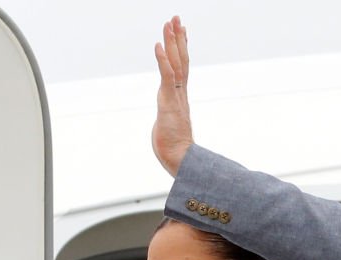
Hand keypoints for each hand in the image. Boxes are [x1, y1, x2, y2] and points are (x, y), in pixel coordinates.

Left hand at [153, 16, 193, 176]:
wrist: (181, 161)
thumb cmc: (175, 151)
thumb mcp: (168, 130)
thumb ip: (169, 124)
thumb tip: (169, 132)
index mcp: (179, 98)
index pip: (181, 69)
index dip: (181, 50)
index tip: (181, 33)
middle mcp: (180, 93)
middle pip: (181, 60)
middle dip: (178, 39)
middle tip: (176, 19)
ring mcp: (175, 96)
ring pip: (176, 63)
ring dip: (172, 42)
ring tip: (170, 23)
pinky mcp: (169, 101)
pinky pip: (166, 76)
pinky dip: (162, 60)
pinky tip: (158, 45)